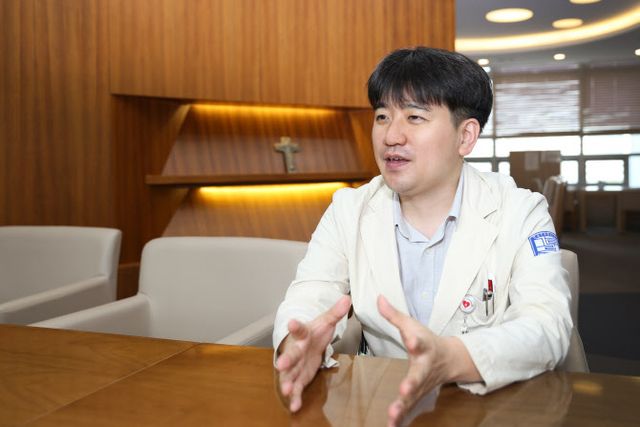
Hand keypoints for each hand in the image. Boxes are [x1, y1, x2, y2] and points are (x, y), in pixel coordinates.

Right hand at [276, 295, 350, 412]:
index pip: (299, 329)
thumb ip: (335, 312)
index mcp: (303, 334)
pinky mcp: (299, 376)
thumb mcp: (326, 321)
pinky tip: (294, 406)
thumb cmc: (315, 332)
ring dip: (287, 381)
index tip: (291, 323)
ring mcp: (296, 365)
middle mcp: (296, 350)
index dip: (295, 326)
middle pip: (291, 355)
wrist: (306, 343)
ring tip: (286, 389)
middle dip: (286, 360)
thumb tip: (347, 299)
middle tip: (280, 365)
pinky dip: (295, 397)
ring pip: (290, 373)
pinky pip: (296, 387)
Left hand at [377, 295, 478, 426]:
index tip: (411, 340)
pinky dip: (400, 418)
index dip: (415, 340)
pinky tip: (391, 425)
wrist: (450, 359)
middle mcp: (424, 367)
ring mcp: (422, 384)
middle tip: (405, 390)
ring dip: (402, 406)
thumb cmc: (427, 340)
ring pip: (413, 397)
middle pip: (418, 375)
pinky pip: (408, 408)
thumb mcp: (412, 325)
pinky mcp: (417, 395)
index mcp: (423, 346)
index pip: (419, 341)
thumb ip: (393, 315)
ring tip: (392, 415)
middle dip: (411, 383)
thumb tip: (378, 297)